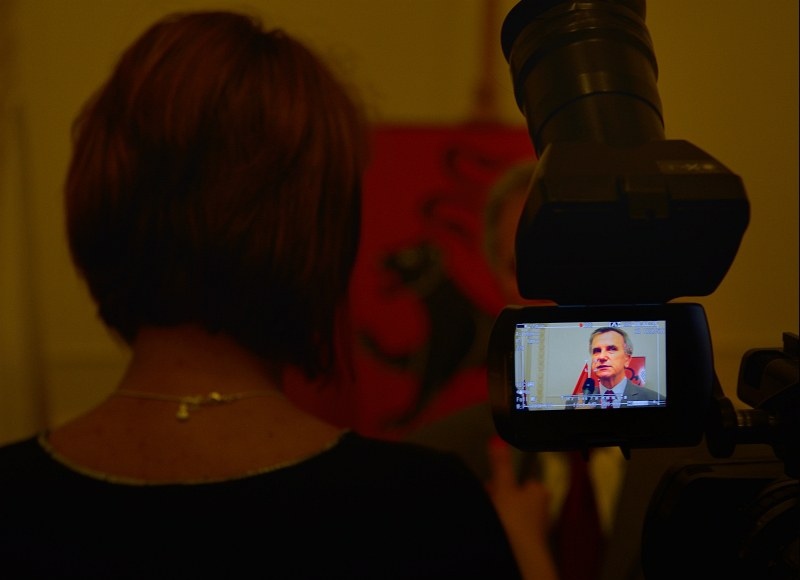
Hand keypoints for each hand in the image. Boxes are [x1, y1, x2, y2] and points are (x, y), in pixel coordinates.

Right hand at [486, 436, 558, 579]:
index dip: (505, 483)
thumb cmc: (513, 517)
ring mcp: (536, 528)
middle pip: (517, 498)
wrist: (519, 555)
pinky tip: (494, 530)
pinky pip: (512, 530)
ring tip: (487, 516)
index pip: (523, 481)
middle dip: (501, 498)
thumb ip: (500, 464)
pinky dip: (504, 529)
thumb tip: (496, 439)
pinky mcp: (528, 543)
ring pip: (514, 515)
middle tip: (486, 501)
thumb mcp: (503, 486)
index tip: (490, 486)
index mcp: (539, 491)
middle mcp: (542, 508)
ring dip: (501, 514)